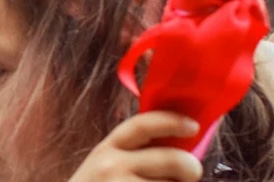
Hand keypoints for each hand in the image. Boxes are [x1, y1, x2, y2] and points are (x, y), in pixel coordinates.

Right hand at [68, 112, 201, 181]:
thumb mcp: (105, 166)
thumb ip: (134, 154)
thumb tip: (180, 148)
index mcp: (107, 148)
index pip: (142, 125)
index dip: (171, 121)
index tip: (193, 125)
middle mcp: (112, 166)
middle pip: (173, 159)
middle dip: (191, 168)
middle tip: (190, 175)